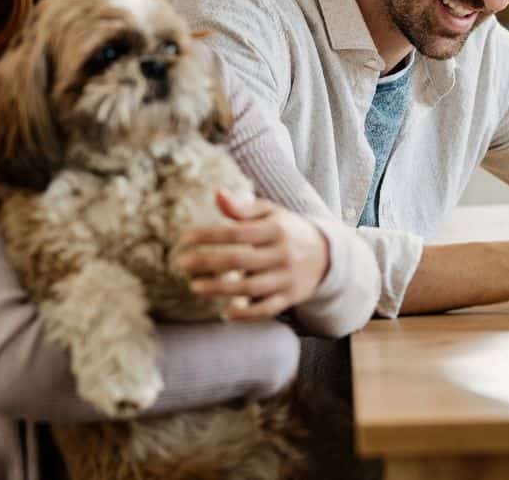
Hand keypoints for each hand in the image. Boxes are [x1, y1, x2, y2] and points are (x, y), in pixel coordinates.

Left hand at [177, 191, 329, 319]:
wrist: (326, 255)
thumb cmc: (287, 230)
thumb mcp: (271, 213)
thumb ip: (243, 207)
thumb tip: (217, 194)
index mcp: (276, 229)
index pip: (238, 232)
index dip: (210, 235)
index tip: (185, 239)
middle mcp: (283, 253)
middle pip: (240, 260)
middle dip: (208, 263)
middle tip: (181, 264)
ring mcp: (288, 278)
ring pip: (250, 287)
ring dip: (220, 289)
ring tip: (195, 287)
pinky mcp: (291, 297)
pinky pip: (266, 309)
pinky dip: (246, 314)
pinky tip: (225, 313)